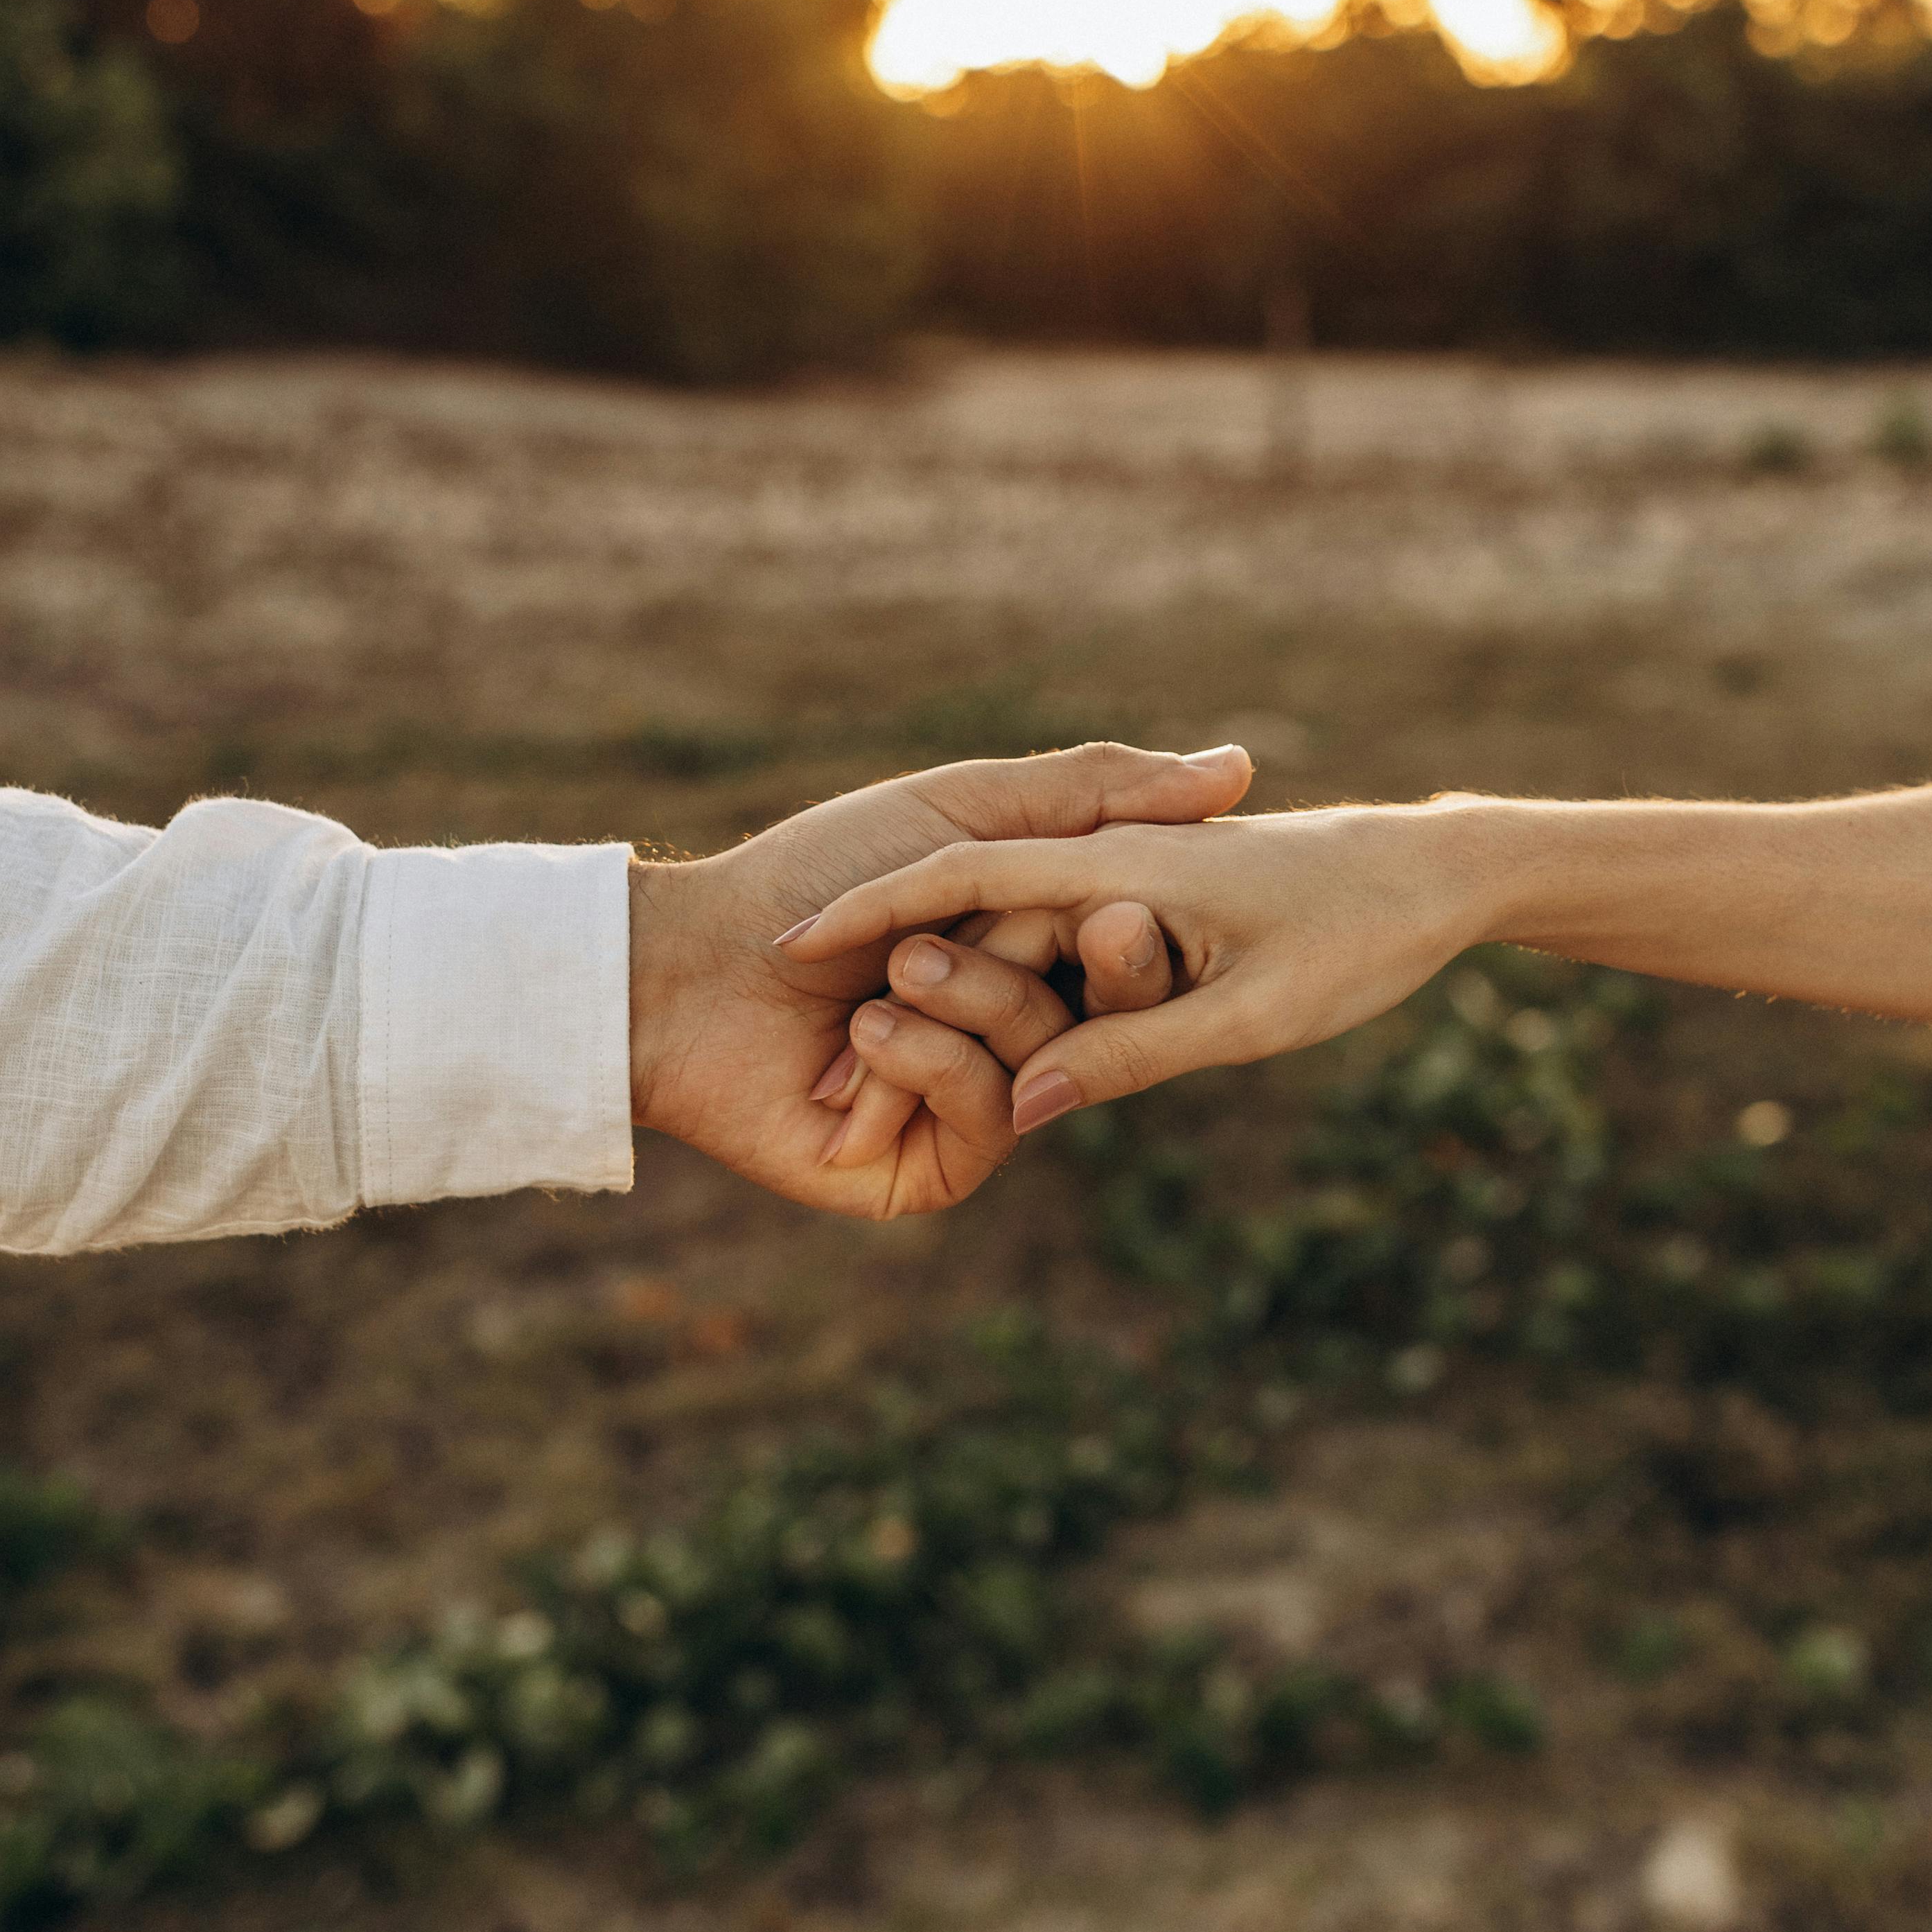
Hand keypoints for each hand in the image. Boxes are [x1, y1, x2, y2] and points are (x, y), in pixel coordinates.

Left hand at [626, 740, 1252, 1216]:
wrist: (692, 966)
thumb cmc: (812, 872)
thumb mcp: (962, 807)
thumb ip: (1096, 789)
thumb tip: (1240, 767)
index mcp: (1036, 948)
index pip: (1129, 947)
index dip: (1128, 926)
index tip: (1120, 904)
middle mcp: (1019, 1029)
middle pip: (1097, 1009)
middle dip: (1022, 964)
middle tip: (940, 943)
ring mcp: (978, 1101)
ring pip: (1045, 1062)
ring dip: (960, 1006)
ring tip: (879, 982)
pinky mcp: (934, 1165)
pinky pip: (989, 1118)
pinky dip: (927, 1064)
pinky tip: (861, 1040)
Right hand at [771, 800, 1507, 1128]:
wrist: (1444, 870)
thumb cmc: (1360, 938)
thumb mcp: (1249, 1016)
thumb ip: (1133, 1055)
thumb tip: (1028, 1113)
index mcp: (1121, 868)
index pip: (962, 882)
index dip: (870, 914)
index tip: (790, 952)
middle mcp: (1113, 860)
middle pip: (979, 921)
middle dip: (902, 983)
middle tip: (829, 1078)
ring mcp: (1135, 877)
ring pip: (1020, 940)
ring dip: (959, 999)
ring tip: (880, 1075)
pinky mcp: (1161, 899)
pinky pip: (1067, 944)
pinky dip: (1022, 988)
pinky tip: (990, 1044)